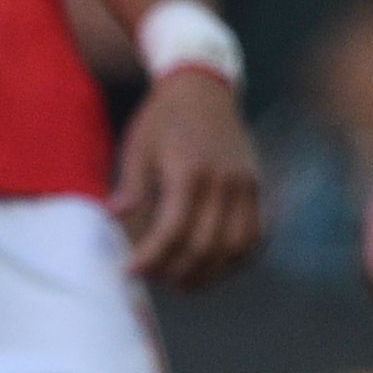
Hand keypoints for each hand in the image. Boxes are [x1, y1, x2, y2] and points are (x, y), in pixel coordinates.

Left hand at [114, 68, 266, 289]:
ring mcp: (246, 185)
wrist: (203, 89)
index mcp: (190, 170)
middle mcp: (224, 181)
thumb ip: (132, 186)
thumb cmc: (163, 119)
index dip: (151, 257)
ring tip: (184, 283)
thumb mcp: (138, 147)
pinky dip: (237, 258)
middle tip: (153, 279)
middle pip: (205, 245)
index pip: (173, 230)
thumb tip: (115, 219)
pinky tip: (214, 266)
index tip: (131, 271)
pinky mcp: (257, 187)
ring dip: (210, 272)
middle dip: (176, 270)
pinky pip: (256, 234)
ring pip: (236, 246)